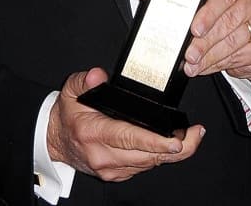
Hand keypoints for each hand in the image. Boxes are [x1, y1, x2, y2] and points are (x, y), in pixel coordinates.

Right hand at [46, 68, 203, 181]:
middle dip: (176, 148)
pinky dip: (158, 158)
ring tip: (190, 138)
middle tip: (196, 135)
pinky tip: (170, 146)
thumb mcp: (71, 89)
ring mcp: (110, 168)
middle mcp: (102, 155)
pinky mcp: (116, 174)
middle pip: (147, 156)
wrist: (54, 140)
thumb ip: (86, 80)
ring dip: (170, 154)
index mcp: (93, 133)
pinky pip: (143, 168)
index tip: (177, 140)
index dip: (156, 141)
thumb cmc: (67, 115)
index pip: (130, 138)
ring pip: (148, 164)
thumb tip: (99, 75)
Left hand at [139, 0, 250, 84]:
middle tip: (189, 55)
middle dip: (207, 41)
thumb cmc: (224, 2)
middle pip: (232, 19)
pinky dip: (226, 62)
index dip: (209, 12)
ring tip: (194, 64)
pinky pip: (248, 53)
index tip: (194, 29)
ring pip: (239, 39)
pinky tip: (210, 66)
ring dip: (213, 55)